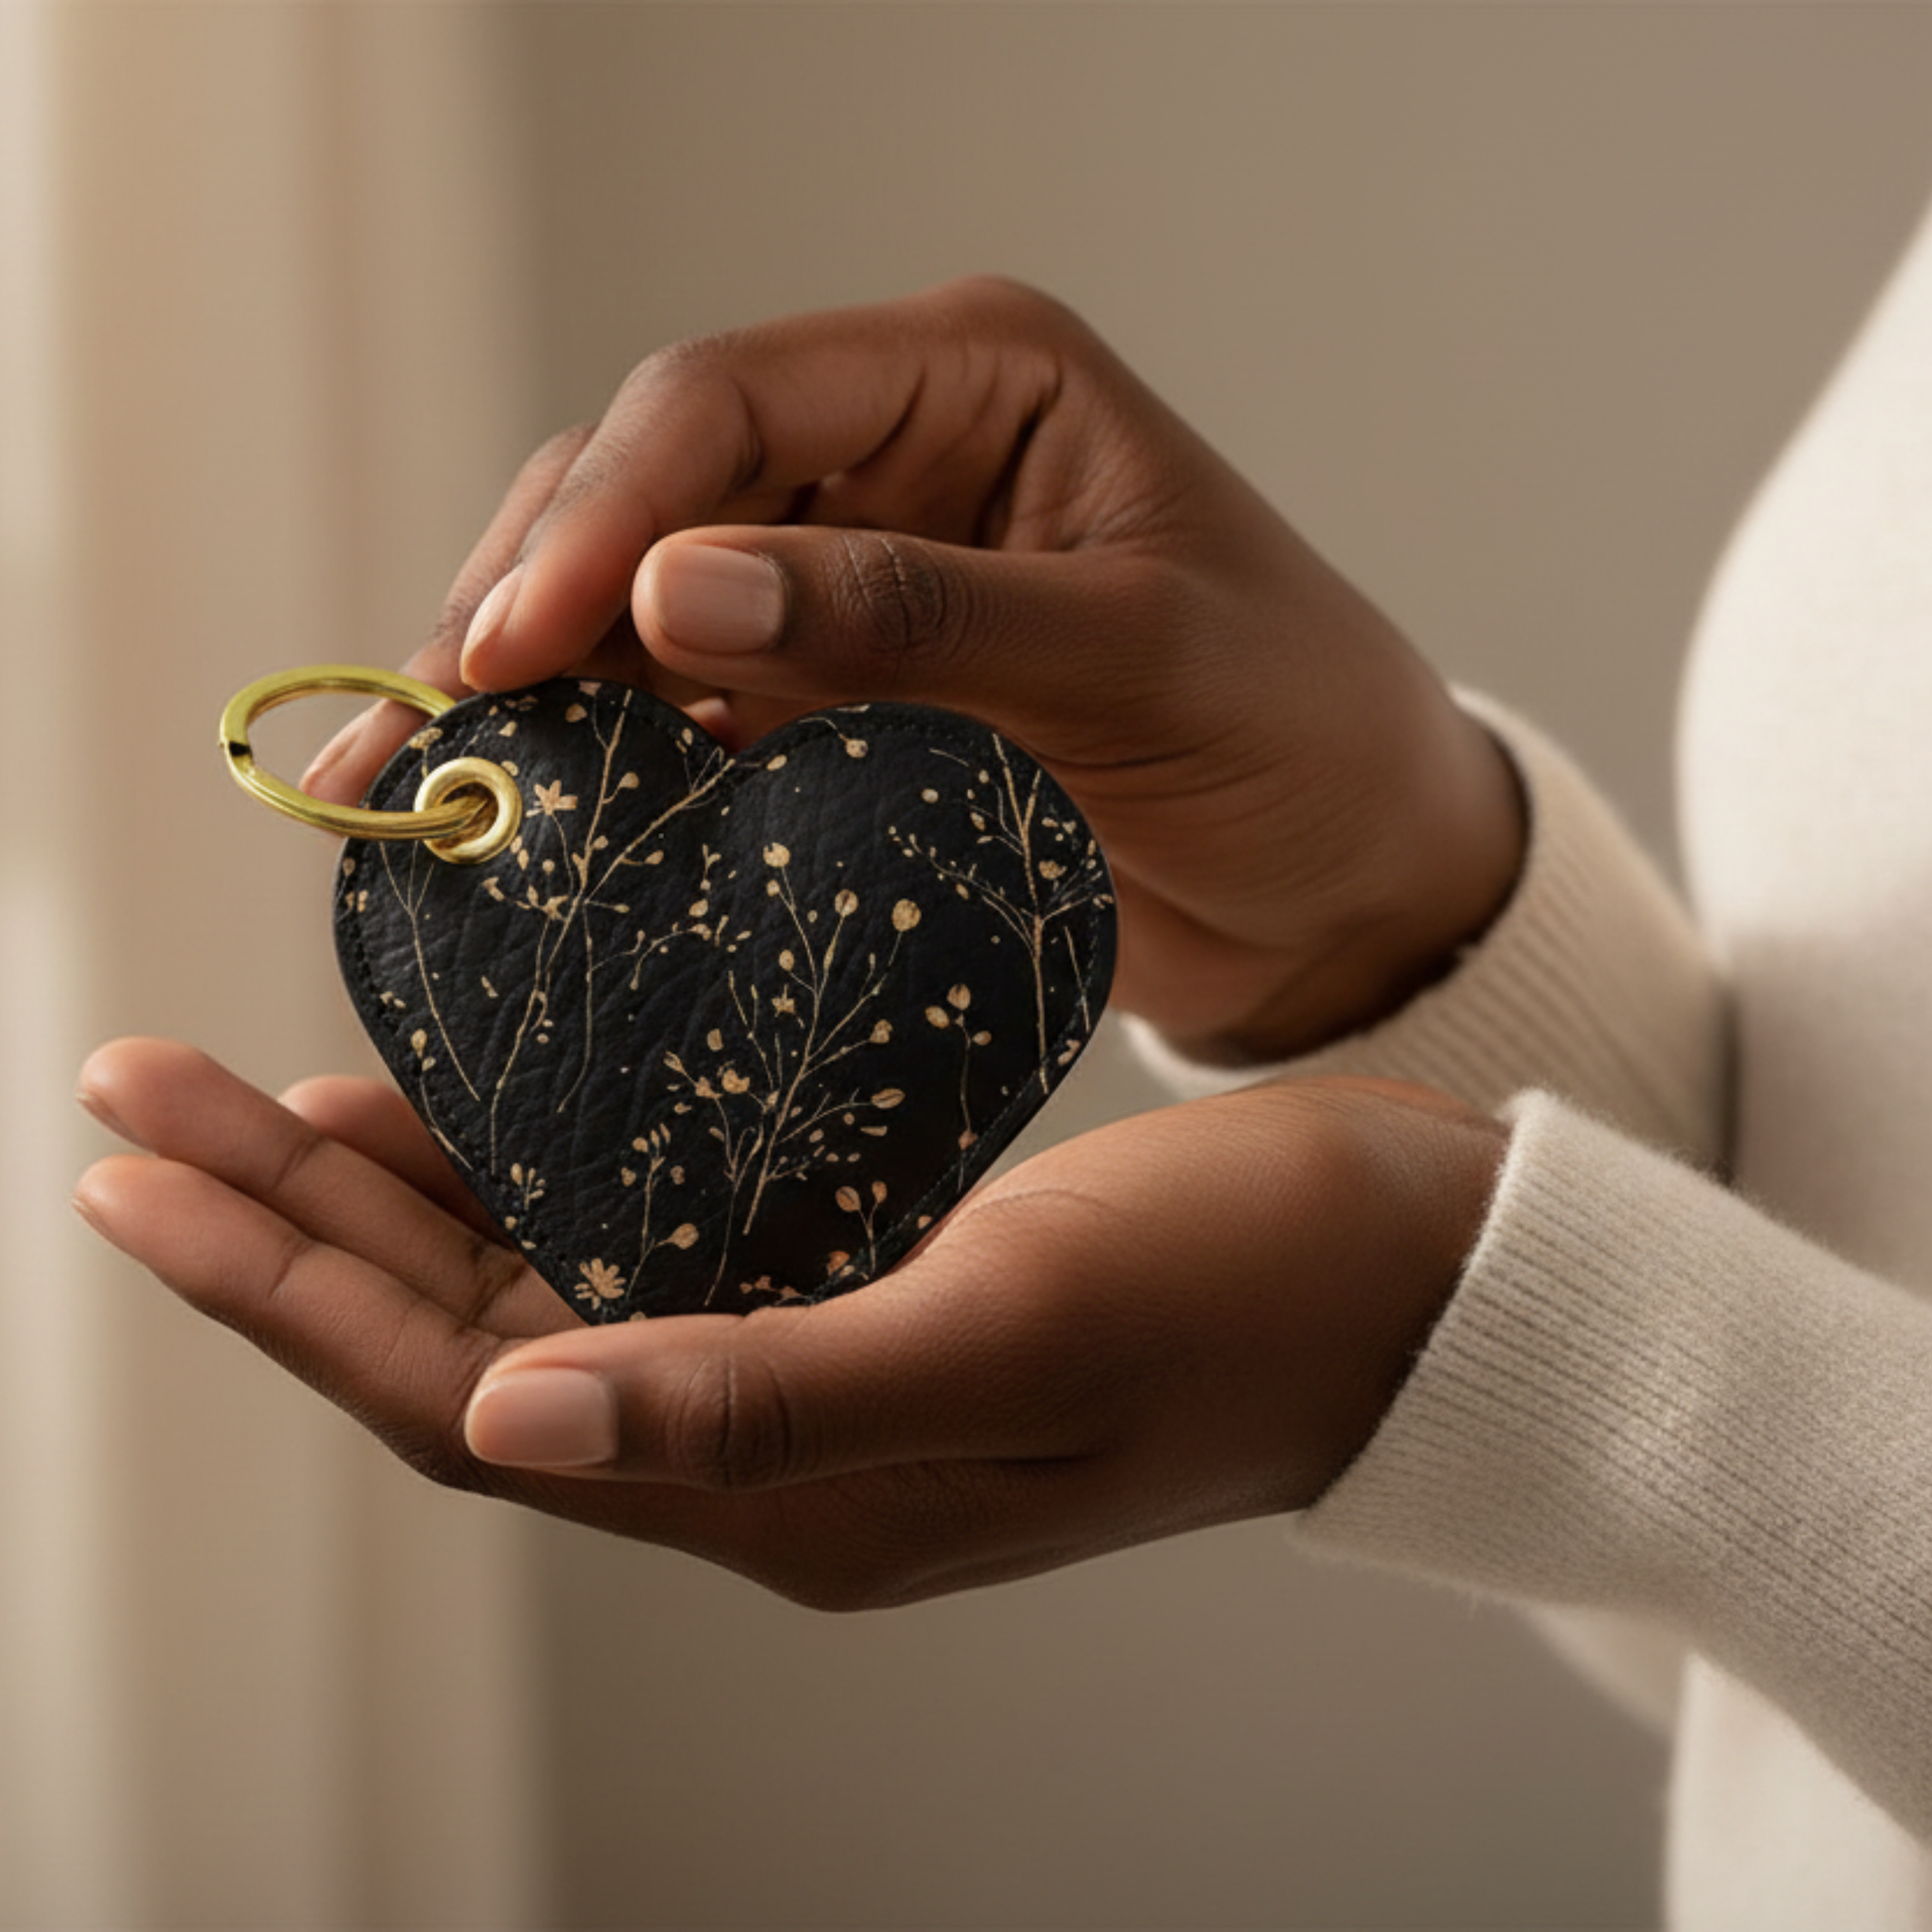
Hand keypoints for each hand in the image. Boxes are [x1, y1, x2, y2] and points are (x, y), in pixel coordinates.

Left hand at [74, 1037, 1504, 1608]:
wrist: (1413, 1269)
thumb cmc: (1252, 1291)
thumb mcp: (1019, 1330)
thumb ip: (772, 1398)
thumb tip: (523, 1422)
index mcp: (793, 1494)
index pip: (470, 1402)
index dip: (289, 1293)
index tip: (139, 1168)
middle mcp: (776, 1451)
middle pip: (466, 1341)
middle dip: (287, 1228)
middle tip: (134, 1092)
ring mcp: (818, 1371)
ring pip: (540, 1287)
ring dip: (394, 1199)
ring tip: (261, 1092)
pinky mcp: (867, 1287)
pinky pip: (647, 1235)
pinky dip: (542, 1166)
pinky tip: (488, 1091)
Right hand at [305, 277, 1520, 1062]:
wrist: (1353, 881)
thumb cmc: (1298, 736)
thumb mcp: (1131, 659)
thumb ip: (912, 618)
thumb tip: (674, 588)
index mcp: (974, 381)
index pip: (726, 403)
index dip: (601, 516)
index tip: (505, 649)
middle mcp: (896, 460)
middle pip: (650, 494)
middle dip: (525, 605)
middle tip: (421, 736)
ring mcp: (861, 583)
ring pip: (646, 606)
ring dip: (538, 693)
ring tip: (433, 790)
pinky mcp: (851, 702)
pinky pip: (695, 710)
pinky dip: (614, 762)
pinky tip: (542, 827)